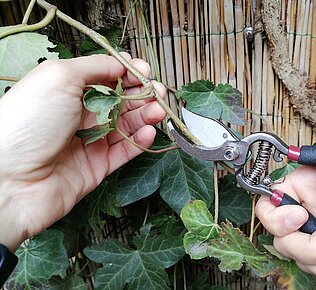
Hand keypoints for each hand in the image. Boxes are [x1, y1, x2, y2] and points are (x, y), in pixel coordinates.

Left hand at [0, 54, 165, 250]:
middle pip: (120, 101)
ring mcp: (88, 142)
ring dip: (146, 116)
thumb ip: (95, 66)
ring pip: (126, 126)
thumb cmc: (27, 121)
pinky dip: (140, 142)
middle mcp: (78, 115)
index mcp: (67, 90)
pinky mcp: (96, 167)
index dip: (127, 73)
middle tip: (157, 93)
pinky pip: (124, 152)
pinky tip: (149, 132)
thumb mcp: (59, 77)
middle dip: (142, 94)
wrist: (10, 179)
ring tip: (158, 111)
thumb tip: (122, 62)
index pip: (106, 77)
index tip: (143, 72)